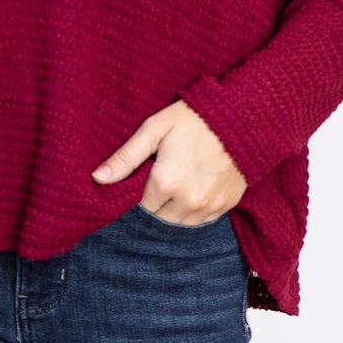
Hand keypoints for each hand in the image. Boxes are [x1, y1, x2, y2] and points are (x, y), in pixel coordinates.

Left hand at [92, 99, 247, 222]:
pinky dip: (195, 211)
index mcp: (165, 183)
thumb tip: (97, 178)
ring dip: (175, 210)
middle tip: (163, 180)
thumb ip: (125, 157)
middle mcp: (187, 201)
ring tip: (179, 184)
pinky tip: (196, 188)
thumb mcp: (155, 129)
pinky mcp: (225, 206)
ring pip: (180, 223)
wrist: (244, 118)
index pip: (140, 206)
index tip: (146, 178)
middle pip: (159, 218)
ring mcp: (208, 207)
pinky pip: (202, 221)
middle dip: (157, 203)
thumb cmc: (195, 119)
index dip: (141, 193)